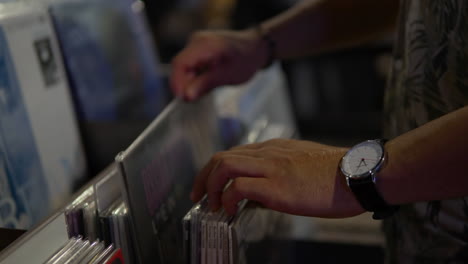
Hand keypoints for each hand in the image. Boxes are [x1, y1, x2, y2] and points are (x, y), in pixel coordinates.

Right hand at [170, 29, 267, 100]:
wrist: (255, 48)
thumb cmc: (245, 60)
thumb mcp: (228, 75)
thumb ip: (206, 84)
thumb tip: (187, 96)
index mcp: (204, 44)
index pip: (180, 63)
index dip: (177, 82)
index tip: (183, 99)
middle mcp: (197, 42)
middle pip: (180, 66)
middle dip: (185, 84)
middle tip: (196, 98)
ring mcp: (196, 45)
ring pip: (184, 68)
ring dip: (191, 82)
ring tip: (207, 89)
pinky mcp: (198, 52)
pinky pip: (190, 67)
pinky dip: (195, 78)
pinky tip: (206, 83)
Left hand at [191, 139, 364, 217]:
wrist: (359, 174)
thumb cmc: (336, 174)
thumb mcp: (302, 165)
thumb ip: (278, 173)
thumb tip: (258, 194)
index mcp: (274, 148)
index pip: (234, 153)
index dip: (215, 170)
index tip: (209, 186)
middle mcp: (268, 153)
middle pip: (221, 157)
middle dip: (203, 177)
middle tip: (198, 196)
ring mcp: (272, 167)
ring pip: (224, 166)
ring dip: (210, 186)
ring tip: (211, 205)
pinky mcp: (277, 185)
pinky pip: (238, 187)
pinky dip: (227, 199)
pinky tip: (230, 211)